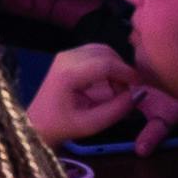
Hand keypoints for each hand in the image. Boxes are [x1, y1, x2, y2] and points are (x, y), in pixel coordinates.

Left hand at [20, 38, 152, 143]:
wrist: (37, 124)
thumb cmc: (62, 126)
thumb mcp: (91, 124)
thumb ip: (117, 110)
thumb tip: (140, 94)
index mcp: (68, 73)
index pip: (106, 64)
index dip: (127, 74)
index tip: (140, 87)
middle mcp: (66, 57)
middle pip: (106, 53)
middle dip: (122, 70)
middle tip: (128, 91)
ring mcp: (66, 54)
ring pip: (103, 50)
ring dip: (116, 67)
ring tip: (118, 90)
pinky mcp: (68, 56)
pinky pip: (96, 53)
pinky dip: (107, 66)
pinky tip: (108, 84)